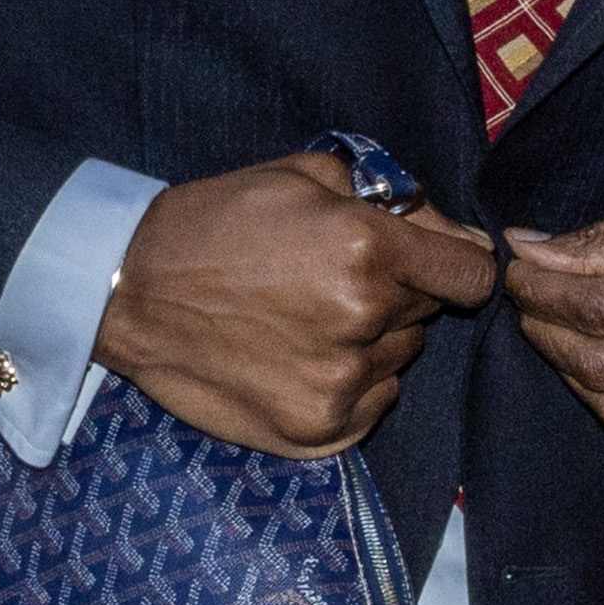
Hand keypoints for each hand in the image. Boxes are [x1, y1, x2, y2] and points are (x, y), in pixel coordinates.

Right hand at [96, 150, 499, 457]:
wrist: (130, 291)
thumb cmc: (217, 222)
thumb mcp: (306, 175)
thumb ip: (394, 199)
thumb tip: (456, 237)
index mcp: (368, 250)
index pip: (473, 274)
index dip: (457, 264)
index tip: (437, 265)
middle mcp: (363, 320)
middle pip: (429, 314)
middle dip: (399, 294)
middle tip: (334, 281)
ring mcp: (340, 382)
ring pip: (400, 358)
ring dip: (371, 339)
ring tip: (305, 319)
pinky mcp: (318, 429)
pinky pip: (374, 403)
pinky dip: (351, 383)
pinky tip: (299, 358)